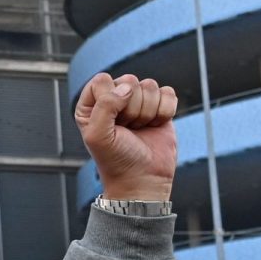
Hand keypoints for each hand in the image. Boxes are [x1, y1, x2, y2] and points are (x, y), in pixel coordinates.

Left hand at [74, 72, 177, 202]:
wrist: (143, 179)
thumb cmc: (116, 160)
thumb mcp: (97, 136)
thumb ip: (104, 106)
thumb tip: (127, 87)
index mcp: (91, 104)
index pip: (102, 80)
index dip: (110, 99)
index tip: (112, 122)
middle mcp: (113, 99)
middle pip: (129, 81)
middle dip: (131, 108)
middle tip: (127, 129)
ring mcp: (138, 101)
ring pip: (150, 86)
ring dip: (147, 112)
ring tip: (139, 130)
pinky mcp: (160, 106)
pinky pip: (168, 93)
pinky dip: (164, 112)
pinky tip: (154, 126)